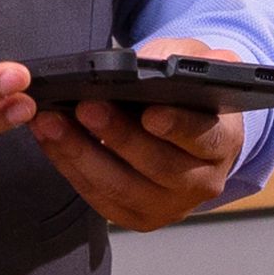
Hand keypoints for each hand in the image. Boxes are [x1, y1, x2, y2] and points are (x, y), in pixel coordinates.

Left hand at [29, 33, 257, 234]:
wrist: (182, 128)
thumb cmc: (185, 91)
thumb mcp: (194, 63)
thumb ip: (182, 58)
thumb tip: (157, 62)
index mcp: (224, 141)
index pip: (204, 137)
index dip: (177, 126)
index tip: (149, 113)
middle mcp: (202, 182)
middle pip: (158, 166)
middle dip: (118, 136)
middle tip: (85, 108)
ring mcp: (168, 205)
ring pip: (122, 188)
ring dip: (81, 154)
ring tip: (51, 123)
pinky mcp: (136, 216)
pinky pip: (99, 197)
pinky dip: (70, 167)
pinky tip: (49, 139)